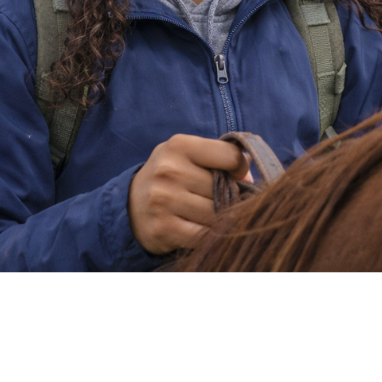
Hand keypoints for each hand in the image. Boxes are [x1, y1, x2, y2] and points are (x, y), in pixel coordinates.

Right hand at [127, 134, 248, 254]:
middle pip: (224, 189)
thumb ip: (219, 161)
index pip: (230, 156)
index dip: (239, 168)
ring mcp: (164, 200)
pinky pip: (204, 236)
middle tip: (217, 199)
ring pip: (216, 214)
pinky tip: (200, 228)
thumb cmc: (170, 177)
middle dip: (227, 197)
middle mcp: (169, 170)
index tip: (234, 175)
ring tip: (206, 214)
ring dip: (218, 218)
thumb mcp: (187, 157)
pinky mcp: (164, 228)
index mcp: (179, 145)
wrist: (130, 205)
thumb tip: (250, 180)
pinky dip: (209, 235)